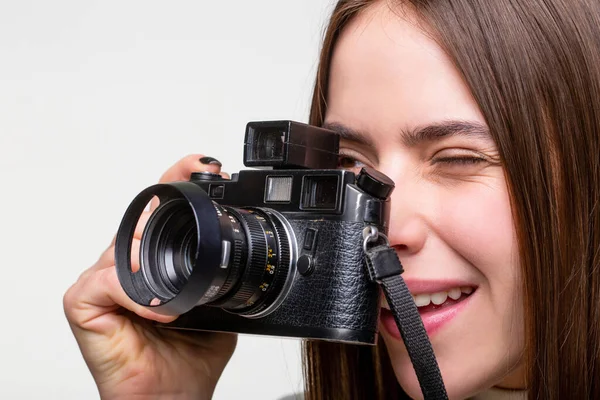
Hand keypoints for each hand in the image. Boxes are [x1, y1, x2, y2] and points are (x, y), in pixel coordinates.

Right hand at [64, 155, 235, 399]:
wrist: (171, 397)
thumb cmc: (188, 355)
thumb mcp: (216, 306)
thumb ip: (219, 278)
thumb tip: (241, 252)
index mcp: (154, 260)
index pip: (160, 210)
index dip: (178, 180)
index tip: (207, 167)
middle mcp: (125, 264)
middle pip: (140, 215)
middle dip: (168, 192)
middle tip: (199, 177)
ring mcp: (102, 281)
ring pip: (123, 244)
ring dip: (154, 254)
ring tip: (179, 284)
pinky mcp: (83, 304)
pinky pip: (107, 284)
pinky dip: (136, 294)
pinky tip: (160, 312)